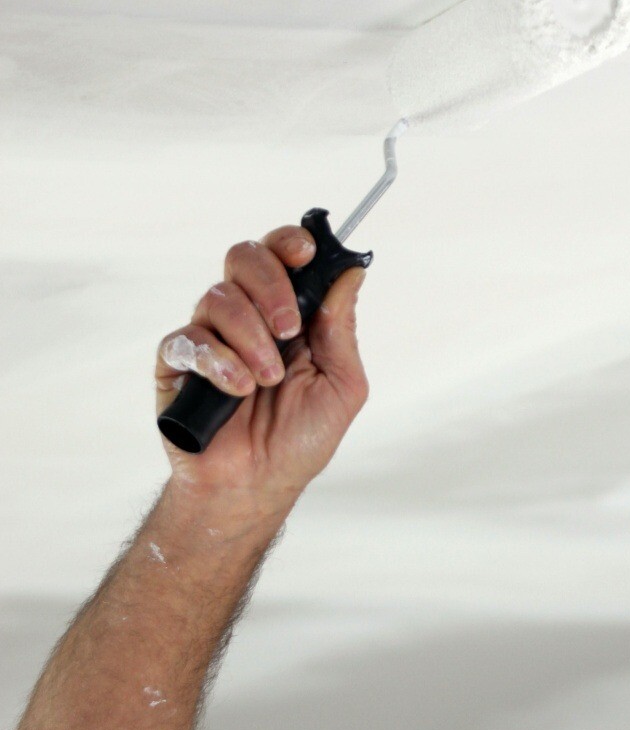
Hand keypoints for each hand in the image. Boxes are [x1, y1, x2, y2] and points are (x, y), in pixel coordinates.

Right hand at [155, 224, 369, 509]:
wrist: (257, 487)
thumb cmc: (300, 441)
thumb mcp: (341, 387)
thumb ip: (342, 329)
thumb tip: (351, 273)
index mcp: (287, 314)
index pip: (281, 256)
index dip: (289, 242)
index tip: (304, 252)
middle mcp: (247, 316)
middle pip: (244, 257)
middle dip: (270, 285)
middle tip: (288, 329)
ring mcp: (210, 335)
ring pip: (219, 297)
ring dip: (250, 339)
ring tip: (265, 382)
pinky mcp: (178, 361)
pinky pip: (189, 337)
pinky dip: (218, 361)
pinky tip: (236, 389)